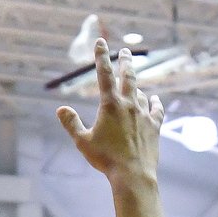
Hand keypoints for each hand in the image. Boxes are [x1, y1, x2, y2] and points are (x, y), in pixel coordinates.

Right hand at [57, 39, 165, 186]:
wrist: (133, 174)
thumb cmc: (105, 159)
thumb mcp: (82, 141)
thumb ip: (71, 123)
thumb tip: (61, 109)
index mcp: (110, 105)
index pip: (103, 74)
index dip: (101, 56)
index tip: (100, 41)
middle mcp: (129, 105)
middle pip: (129, 76)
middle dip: (125, 62)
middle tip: (125, 51)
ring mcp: (144, 115)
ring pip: (141, 93)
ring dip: (136, 87)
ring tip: (133, 86)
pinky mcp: (155, 127)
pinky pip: (156, 110)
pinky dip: (154, 103)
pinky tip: (154, 100)